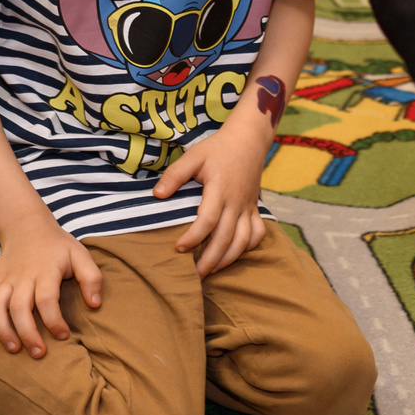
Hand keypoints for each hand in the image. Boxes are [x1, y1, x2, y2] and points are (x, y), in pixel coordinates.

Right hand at [0, 219, 103, 357]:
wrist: (27, 226)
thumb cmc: (57, 246)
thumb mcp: (80, 254)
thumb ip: (91, 278)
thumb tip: (95, 304)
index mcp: (45, 270)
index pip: (46, 299)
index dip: (54, 320)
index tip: (63, 335)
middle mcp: (21, 276)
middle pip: (19, 307)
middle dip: (27, 333)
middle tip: (39, 353)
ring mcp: (3, 279)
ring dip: (2, 329)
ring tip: (14, 349)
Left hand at [154, 121, 268, 277]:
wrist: (248, 139)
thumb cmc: (217, 148)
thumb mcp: (193, 156)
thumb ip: (175, 175)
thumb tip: (157, 195)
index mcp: (220, 189)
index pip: (208, 220)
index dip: (193, 237)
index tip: (178, 248)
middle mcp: (236, 202)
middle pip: (226, 238)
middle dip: (210, 260)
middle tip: (194, 275)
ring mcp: (248, 207)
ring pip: (244, 241)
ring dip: (228, 259)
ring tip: (211, 271)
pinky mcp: (255, 208)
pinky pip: (258, 233)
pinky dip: (248, 247)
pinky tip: (234, 254)